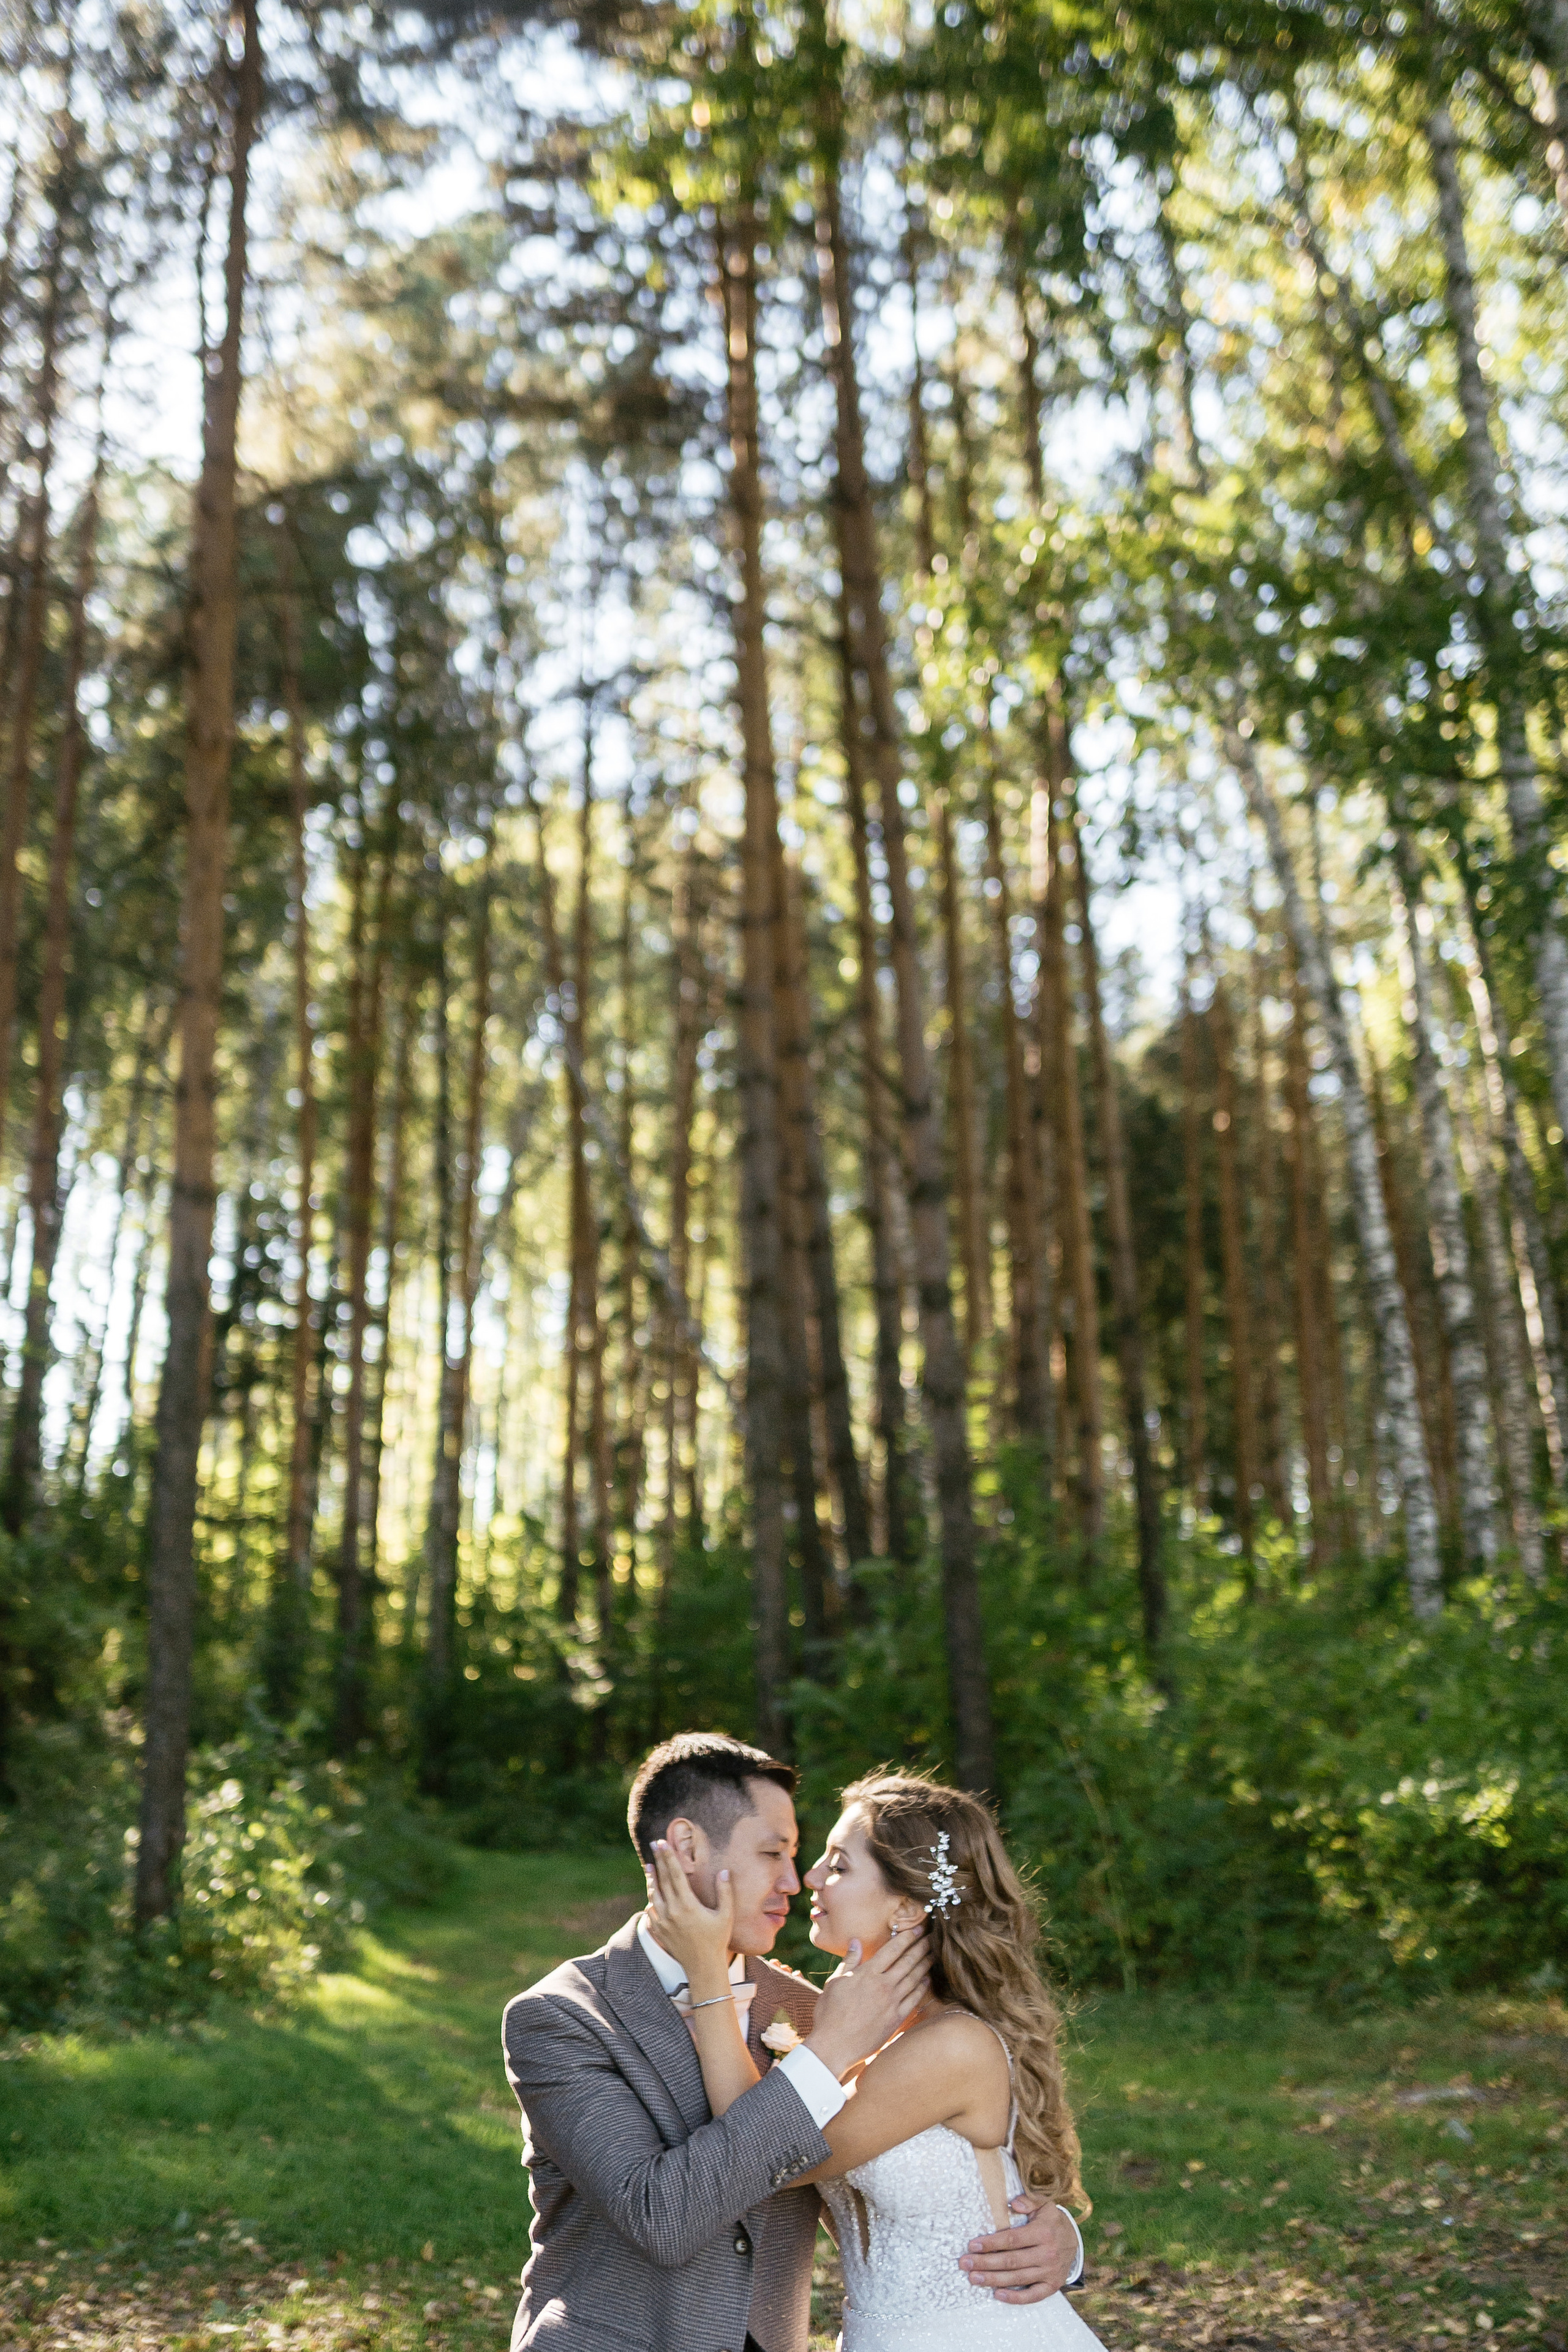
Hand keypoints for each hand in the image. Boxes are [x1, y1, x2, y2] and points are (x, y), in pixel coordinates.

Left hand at [645, 1839, 732, 1990]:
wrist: (702, 1966)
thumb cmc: (717, 1940)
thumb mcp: (726, 1915)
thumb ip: (725, 1892)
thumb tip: (723, 1871)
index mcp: (688, 1904)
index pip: (675, 1874)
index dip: (668, 1857)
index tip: (662, 1843)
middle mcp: (672, 1911)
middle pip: (663, 1880)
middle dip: (658, 1860)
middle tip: (653, 1844)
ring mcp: (663, 1921)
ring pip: (653, 1894)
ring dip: (651, 1878)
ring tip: (649, 1865)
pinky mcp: (659, 1930)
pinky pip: (651, 1910)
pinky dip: (651, 1898)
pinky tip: (652, 1893)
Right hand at [803, 1927, 930, 2077]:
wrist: (834, 2046)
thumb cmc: (829, 2013)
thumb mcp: (835, 1982)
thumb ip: (849, 1961)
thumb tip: (856, 1941)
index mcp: (867, 1973)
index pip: (892, 1949)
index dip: (907, 1937)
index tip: (917, 1929)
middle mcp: (882, 1985)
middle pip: (907, 1961)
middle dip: (920, 1947)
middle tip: (931, 1938)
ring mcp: (891, 2002)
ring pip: (914, 1978)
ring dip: (924, 1965)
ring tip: (932, 1956)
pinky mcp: (896, 2019)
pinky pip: (914, 2000)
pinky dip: (922, 1988)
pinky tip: (926, 1981)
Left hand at [958, 2195, 1078, 2303]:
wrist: (1076, 2241)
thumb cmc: (1052, 2222)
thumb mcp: (1044, 2205)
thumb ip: (1029, 2201)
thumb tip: (1013, 2203)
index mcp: (1042, 2233)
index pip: (1011, 2240)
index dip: (991, 2243)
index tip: (972, 2245)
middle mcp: (1046, 2254)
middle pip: (1010, 2261)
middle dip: (985, 2263)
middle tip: (965, 2263)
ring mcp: (1049, 2273)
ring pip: (1017, 2278)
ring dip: (993, 2279)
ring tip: (973, 2278)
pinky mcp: (1051, 2286)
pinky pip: (1032, 2296)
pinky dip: (1014, 2298)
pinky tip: (997, 2294)